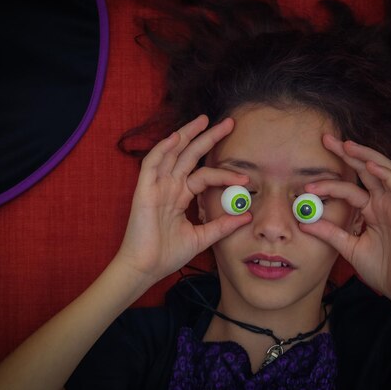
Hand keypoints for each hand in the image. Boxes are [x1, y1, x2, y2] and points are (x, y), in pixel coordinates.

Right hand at [115, 115, 251, 282]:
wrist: (146, 269)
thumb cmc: (167, 255)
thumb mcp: (201, 237)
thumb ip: (221, 225)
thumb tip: (246, 215)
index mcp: (180, 196)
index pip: (204, 175)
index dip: (224, 173)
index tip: (245, 176)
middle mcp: (169, 186)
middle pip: (189, 155)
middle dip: (208, 137)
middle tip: (229, 123)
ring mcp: (156, 187)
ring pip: (172, 153)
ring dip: (187, 135)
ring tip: (204, 120)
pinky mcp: (144, 191)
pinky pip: (152, 164)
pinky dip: (163, 150)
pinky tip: (177, 138)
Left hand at [300, 134, 390, 304]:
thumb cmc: (381, 268)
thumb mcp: (347, 247)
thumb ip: (329, 233)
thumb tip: (303, 222)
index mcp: (370, 209)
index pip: (349, 187)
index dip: (329, 182)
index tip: (307, 184)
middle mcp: (383, 202)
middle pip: (365, 169)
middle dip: (347, 153)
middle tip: (325, 139)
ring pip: (383, 170)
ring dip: (365, 155)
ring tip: (347, 146)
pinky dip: (385, 173)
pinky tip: (370, 166)